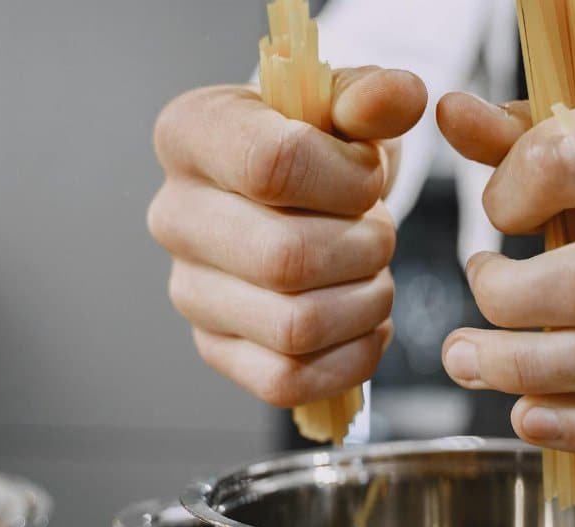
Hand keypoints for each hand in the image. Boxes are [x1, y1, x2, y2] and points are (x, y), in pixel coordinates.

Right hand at [149, 69, 426, 406]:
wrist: (298, 195)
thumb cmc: (317, 145)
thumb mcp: (346, 106)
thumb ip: (372, 96)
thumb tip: (400, 97)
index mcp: (191, 135)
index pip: (271, 166)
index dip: (346, 179)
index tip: (366, 175)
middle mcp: (173, 216)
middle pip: (286, 259)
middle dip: (364, 249)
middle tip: (378, 232)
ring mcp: (189, 291)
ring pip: (295, 327)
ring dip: (365, 303)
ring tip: (372, 273)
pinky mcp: (215, 349)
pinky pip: (288, 382)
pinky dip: (350, 358)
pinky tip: (365, 321)